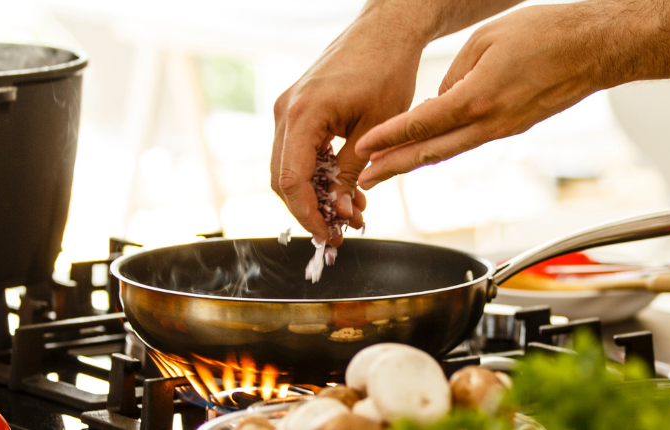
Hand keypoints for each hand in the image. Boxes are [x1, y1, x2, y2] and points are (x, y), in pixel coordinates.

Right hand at [271, 19, 427, 244]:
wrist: (386, 31)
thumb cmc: (387, 70)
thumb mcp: (376, 129)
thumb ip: (353, 172)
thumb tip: (341, 212)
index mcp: (303, 114)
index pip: (291, 180)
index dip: (308, 215)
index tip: (330, 236)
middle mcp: (286, 110)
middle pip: (282, 179)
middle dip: (310, 210)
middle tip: (341, 231)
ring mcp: (288, 108)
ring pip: (289, 167)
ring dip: (315, 194)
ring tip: (352, 212)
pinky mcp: (298, 108)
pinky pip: (298, 151)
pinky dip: (317, 174)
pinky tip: (344, 188)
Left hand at [353, 2, 621, 189]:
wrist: (594, 48)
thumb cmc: (546, 34)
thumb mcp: (486, 40)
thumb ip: (455, 73)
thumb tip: (438, 100)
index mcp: (479, 98)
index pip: (423, 124)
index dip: (389, 138)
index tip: (363, 148)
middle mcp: (491, 122)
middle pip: (432, 152)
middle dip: (394, 167)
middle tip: (364, 179)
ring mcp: (505, 129)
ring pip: (451, 150)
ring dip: (417, 162)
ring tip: (388, 170)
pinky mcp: (515, 127)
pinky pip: (472, 141)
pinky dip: (445, 146)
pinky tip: (428, 147)